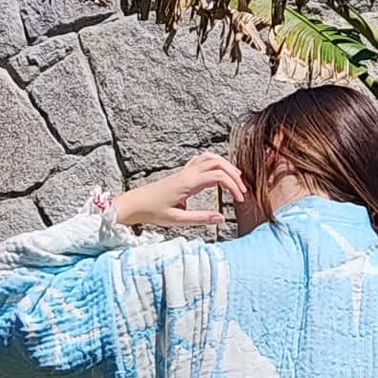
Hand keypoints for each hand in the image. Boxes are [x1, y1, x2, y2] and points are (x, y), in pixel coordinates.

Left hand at [115, 153, 247, 229]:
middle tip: (242, 190)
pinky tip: (218, 174)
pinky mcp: (182, 173)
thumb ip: (200, 218)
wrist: (135, 203)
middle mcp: (187, 173)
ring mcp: (184, 171)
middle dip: (233, 174)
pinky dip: (214, 163)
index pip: (218, 176)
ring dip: (225, 166)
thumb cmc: (153, 212)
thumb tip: (221, 219)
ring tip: (235, 180)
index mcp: (188, 183)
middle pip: (217, 162)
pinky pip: (201, 160)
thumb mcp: (177, 220)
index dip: (233, 186)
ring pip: (210, 158)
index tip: (239, 200)